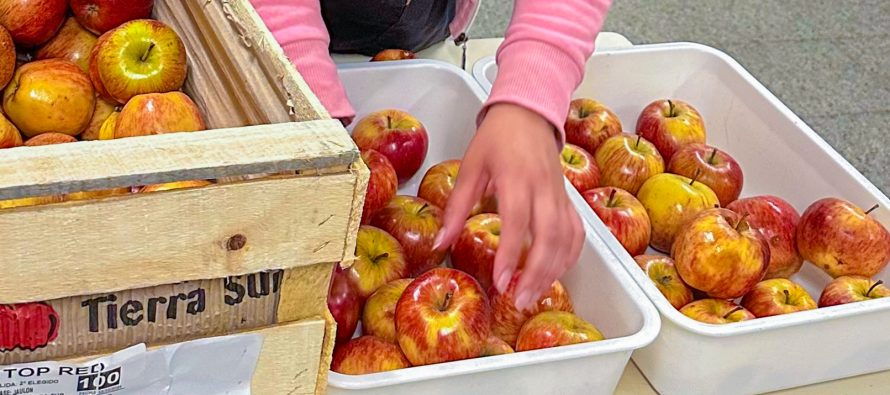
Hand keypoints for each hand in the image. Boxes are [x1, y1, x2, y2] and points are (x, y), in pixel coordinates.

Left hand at [434, 103, 584, 309]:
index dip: (509, 254)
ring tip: (533, 293)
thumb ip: (456, 207)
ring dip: (553, 270)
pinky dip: (570, 255)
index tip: (500, 281)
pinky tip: (555, 272)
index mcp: (516, 177)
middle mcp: (543, 188)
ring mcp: (560, 194)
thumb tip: (440, 243)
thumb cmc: (497, 137)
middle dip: (536, 272)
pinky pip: (577, 231)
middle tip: (519, 299)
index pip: (517, 221)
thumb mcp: (470, 167)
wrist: (529, 112)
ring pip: (567, 237)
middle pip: (549, 236)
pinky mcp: (568, 198)